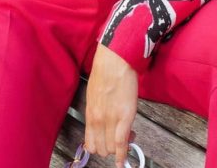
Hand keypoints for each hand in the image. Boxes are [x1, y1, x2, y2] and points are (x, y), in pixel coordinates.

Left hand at [84, 43, 137, 167]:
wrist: (115, 59)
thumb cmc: (105, 71)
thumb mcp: (94, 93)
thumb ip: (98, 110)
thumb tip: (103, 122)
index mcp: (90, 113)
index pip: (89, 144)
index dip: (98, 148)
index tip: (105, 146)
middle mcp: (97, 119)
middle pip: (101, 149)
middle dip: (110, 149)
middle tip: (118, 140)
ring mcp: (110, 119)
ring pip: (111, 148)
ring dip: (118, 148)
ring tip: (126, 138)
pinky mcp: (124, 117)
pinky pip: (122, 143)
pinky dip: (123, 154)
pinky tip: (123, 161)